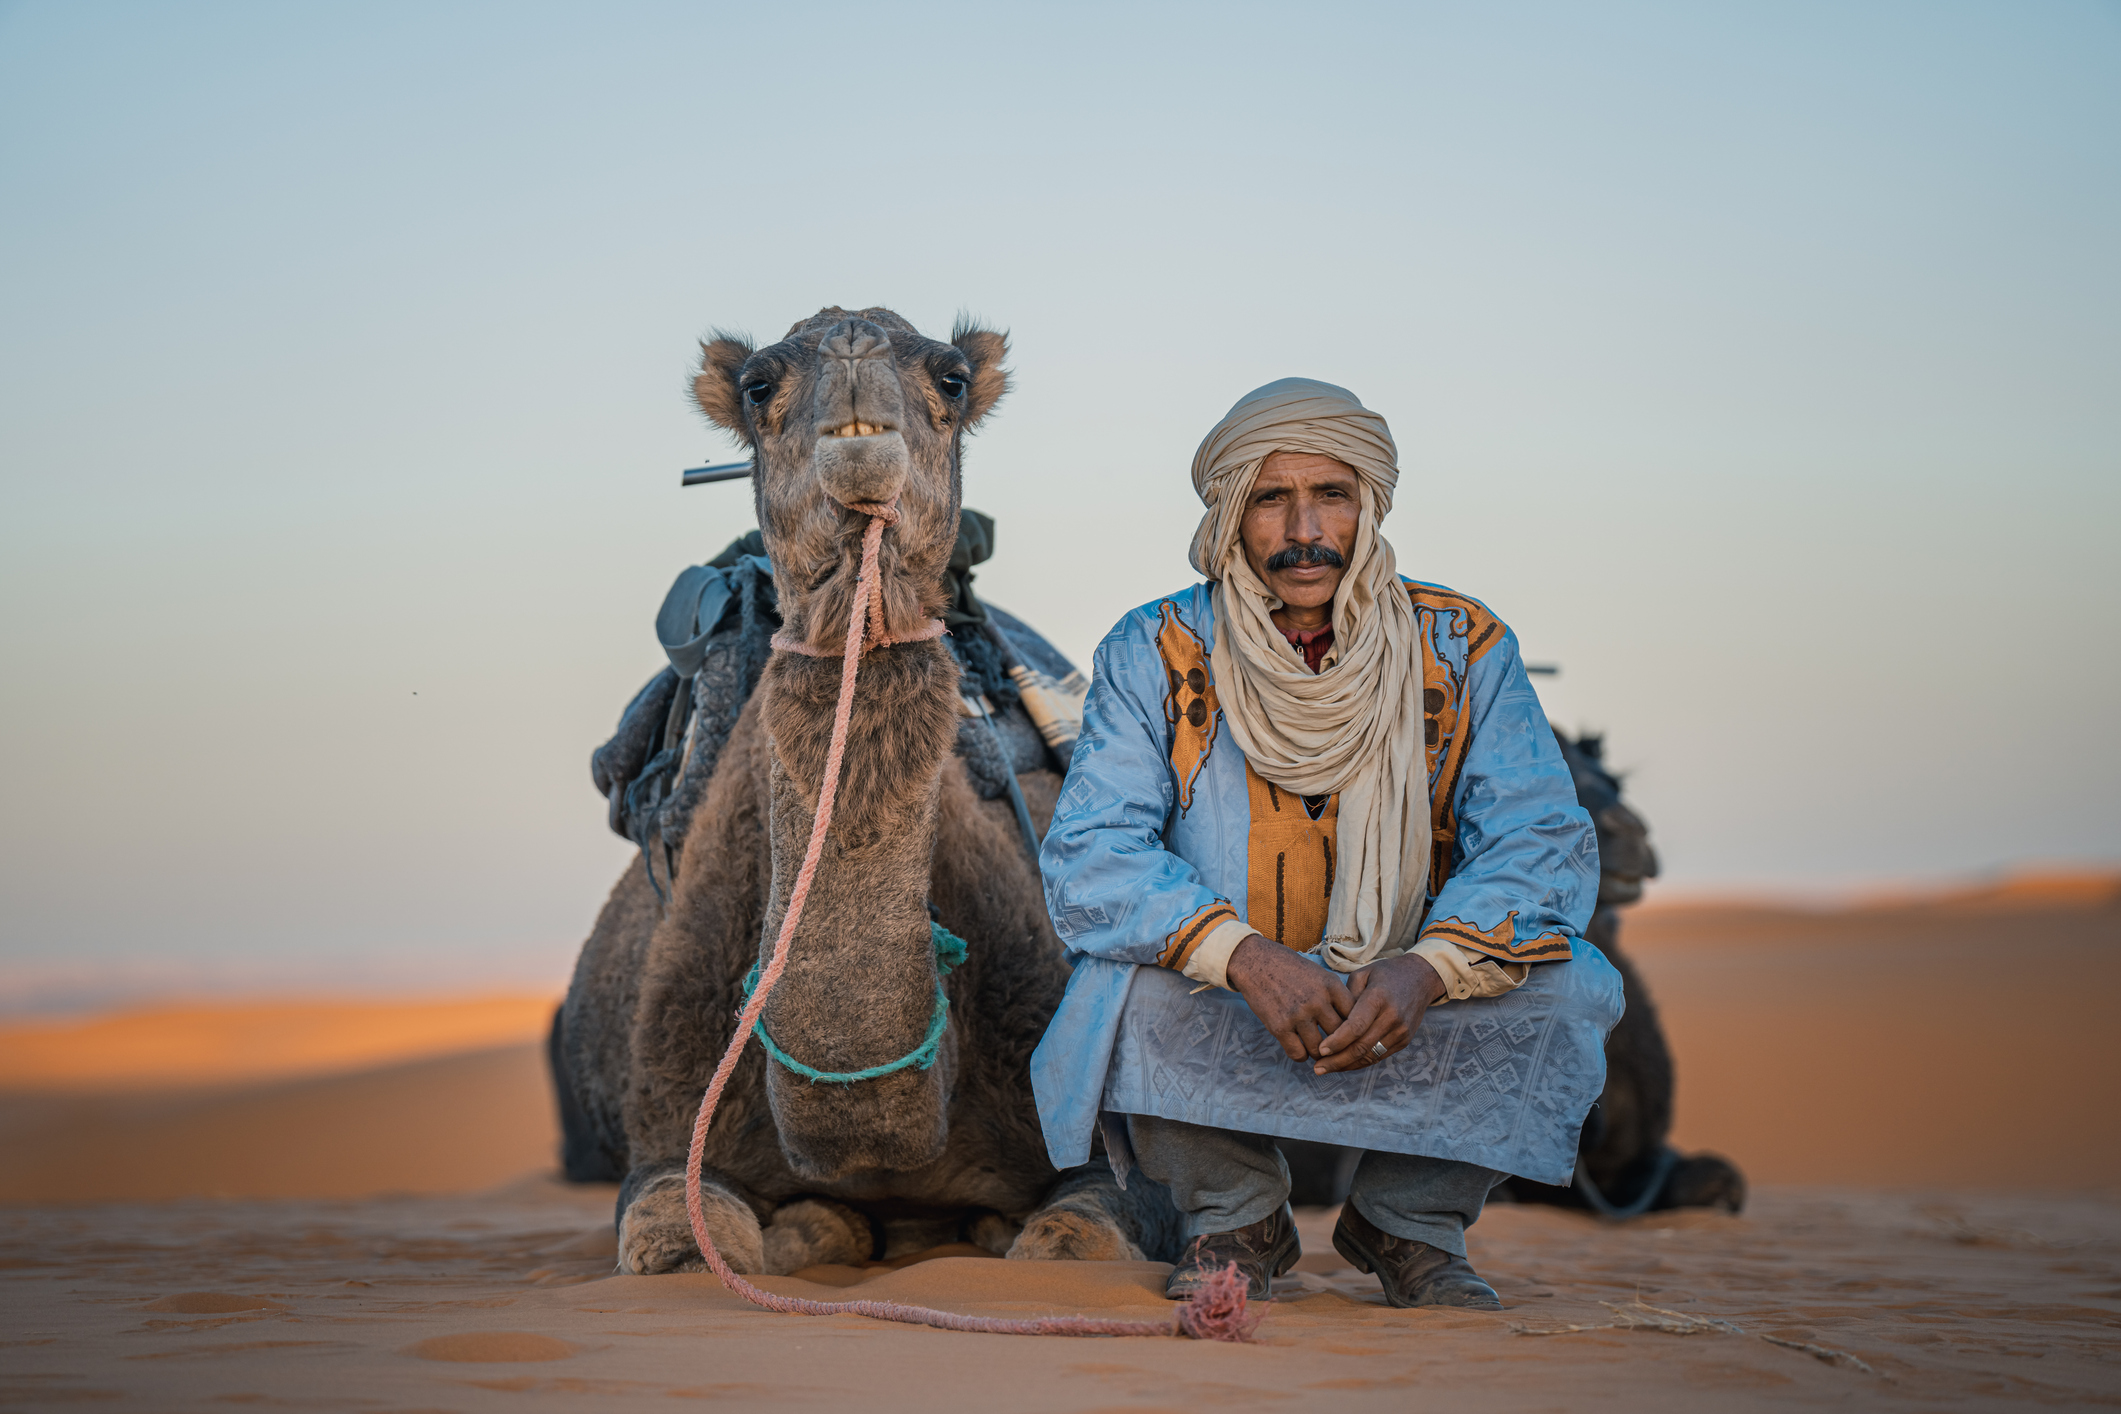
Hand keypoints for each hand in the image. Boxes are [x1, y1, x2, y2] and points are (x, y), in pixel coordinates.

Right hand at [1225, 934, 1351, 1061]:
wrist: (1255, 961)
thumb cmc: (1289, 967)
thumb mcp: (1318, 973)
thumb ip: (1334, 994)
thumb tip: (1351, 1019)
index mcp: (1331, 985)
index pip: (1356, 1017)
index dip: (1355, 1030)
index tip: (1351, 1036)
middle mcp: (1317, 1001)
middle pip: (1340, 1036)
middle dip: (1339, 1046)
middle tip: (1336, 1050)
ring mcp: (1298, 1014)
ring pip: (1319, 1049)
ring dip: (1319, 1054)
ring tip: (1316, 1051)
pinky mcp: (1279, 1026)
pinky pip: (1297, 1053)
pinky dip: (1300, 1056)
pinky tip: (1299, 1050)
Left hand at [1313, 953, 1445, 1074]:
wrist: (1422, 978)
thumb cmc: (1386, 974)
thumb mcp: (1363, 974)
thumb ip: (1346, 996)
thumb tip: (1331, 1020)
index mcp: (1378, 998)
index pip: (1356, 1026)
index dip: (1337, 1041)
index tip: (1321, 1049)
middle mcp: (1392, 1017)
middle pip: (1362, 1046)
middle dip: (1337, 1060)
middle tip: (1317, 1068)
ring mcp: (1400, 1031)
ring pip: (1370, 1056)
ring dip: (1347, 1066)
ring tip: (1326, 1069)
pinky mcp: (1404, 1040)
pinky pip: (1379, 1056)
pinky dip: (1361, 1062)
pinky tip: (1345, 1064)